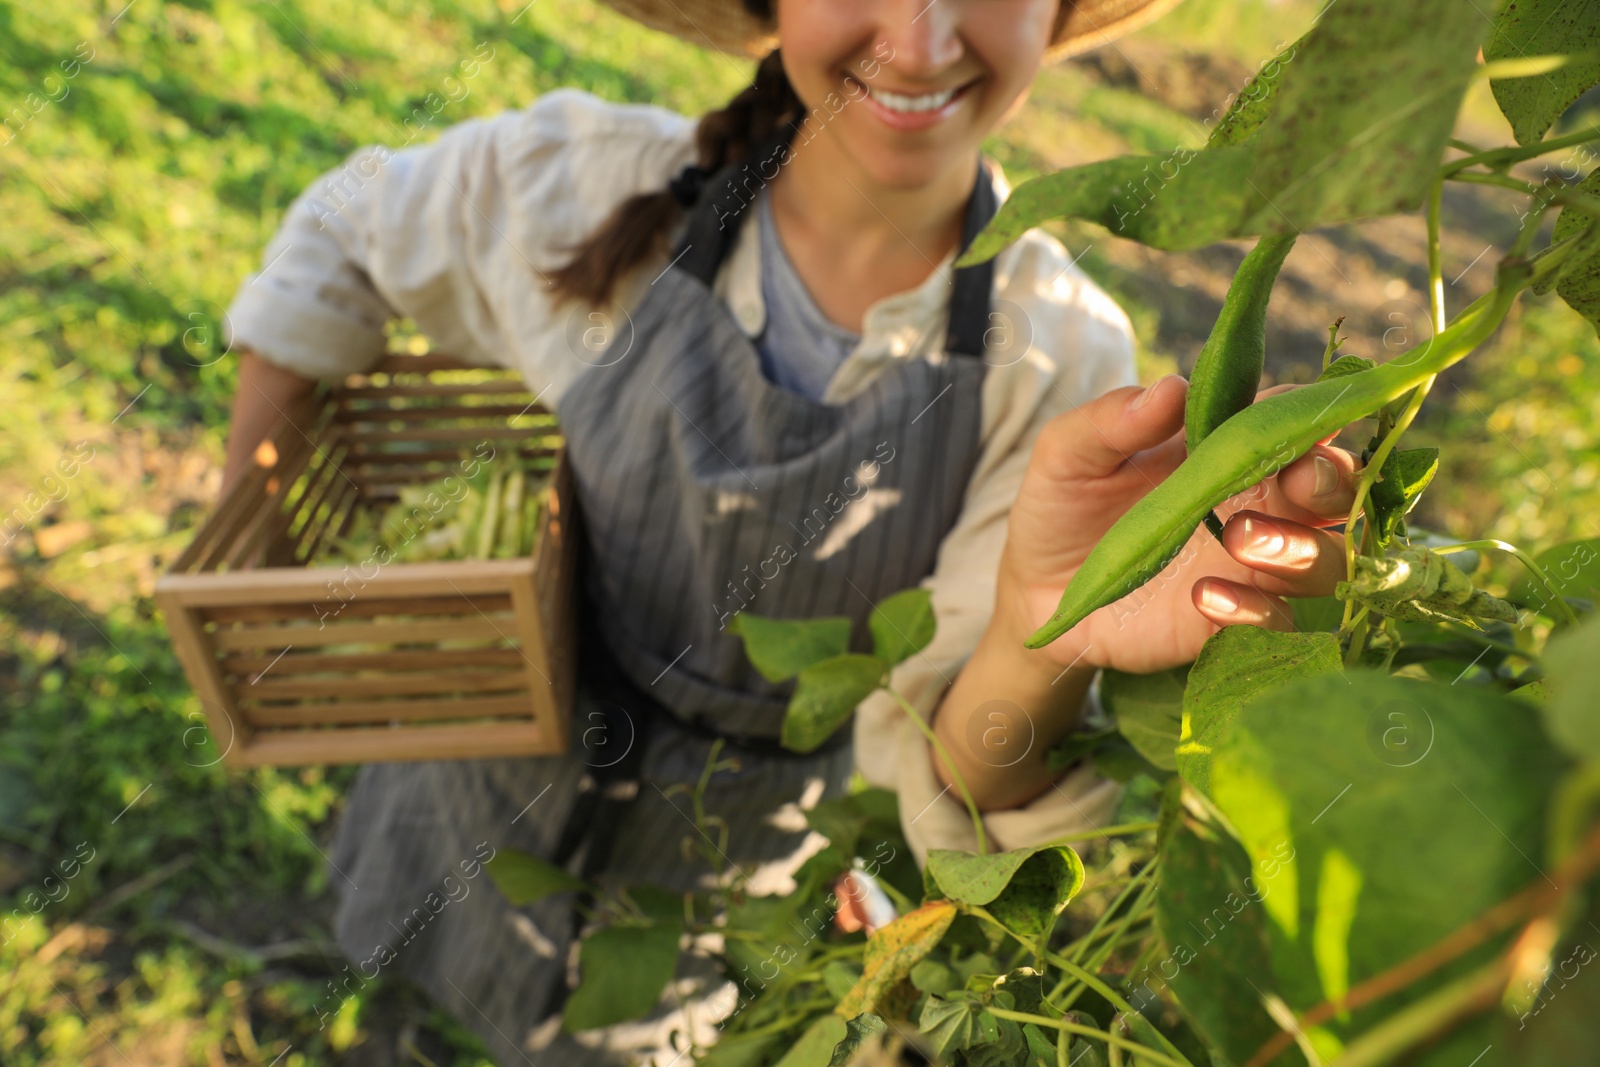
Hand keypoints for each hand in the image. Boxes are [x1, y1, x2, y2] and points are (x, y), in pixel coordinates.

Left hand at [999, 374, 1360, 674]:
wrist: (1037, 589)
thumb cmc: (1063, 505)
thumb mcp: (1067, 455)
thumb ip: (1110, 421)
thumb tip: (1170, 388)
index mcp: (1227, 449)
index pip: (1294, 421)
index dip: (1312, 415)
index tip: (1304, 418)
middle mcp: (1257, 503)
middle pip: (1336, 490)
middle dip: (1332, 481)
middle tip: (1299, 482)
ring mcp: (1252, 566)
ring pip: (1326, 560)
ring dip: (1299, 548)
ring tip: (1239, 539)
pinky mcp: (1233, 621)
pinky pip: (1278, 622)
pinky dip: (1255, 610)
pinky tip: (1204, 597)